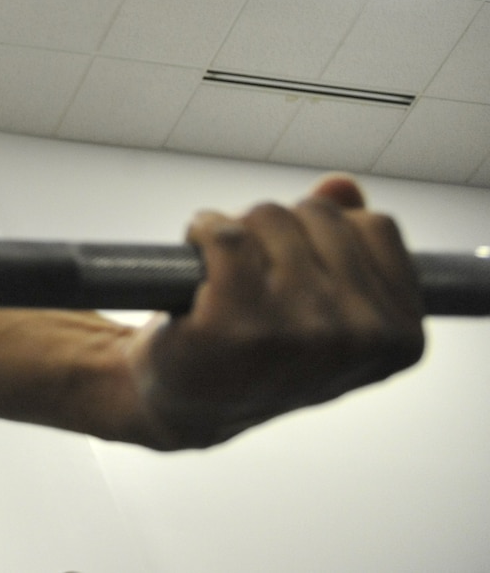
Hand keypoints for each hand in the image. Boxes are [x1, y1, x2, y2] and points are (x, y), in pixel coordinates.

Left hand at [127, 175, 423, 448]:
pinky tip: (198, 261)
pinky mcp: (237, 322)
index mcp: (399, 335)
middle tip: (256, 272)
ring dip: (237, 230)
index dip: (328, 231)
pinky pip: (224, 233)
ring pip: (268, 216)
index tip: (303, 268)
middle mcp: (360, 336)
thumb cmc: (260, 351)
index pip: (376, 226)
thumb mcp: (326, 307)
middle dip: (279, 229)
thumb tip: (342, 186)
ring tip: (226, 273)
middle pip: (319, 213)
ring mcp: (301, 330)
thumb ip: (345, 244)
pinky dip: (202, 231)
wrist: (190, 403)